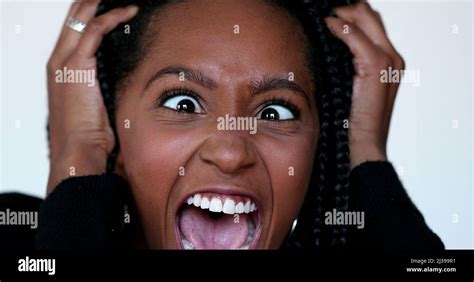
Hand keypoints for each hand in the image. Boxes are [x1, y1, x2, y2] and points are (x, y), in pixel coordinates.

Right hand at [46, 1, 138, 194]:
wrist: (79, 151)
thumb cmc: (90, 134)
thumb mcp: (97, 103)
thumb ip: (104, 85)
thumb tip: (126, 77)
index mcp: (62, 67)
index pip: (75, 27)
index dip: (92, 11)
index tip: (114, 5)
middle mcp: (59, 59)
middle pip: (75, 15)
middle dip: (95, 0)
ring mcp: (65, 60)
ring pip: (82, 15)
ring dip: (104, 2)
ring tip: (126, 0)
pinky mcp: (76, 64)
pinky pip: (95, 29)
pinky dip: (113, 16)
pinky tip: (130, 11)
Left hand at [325, 2, 404, 168]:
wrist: (364, 144)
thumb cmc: (354, 121)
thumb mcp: (351, 87)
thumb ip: (347, 65)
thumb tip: (329, 47)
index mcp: (389, 61)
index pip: (371, 23)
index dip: (350, 15)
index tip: (328, 16)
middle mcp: (392, 57)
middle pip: (370, 16)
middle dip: (346, 10)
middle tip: (323, 14)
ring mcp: (387, 60)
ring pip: (365, 20)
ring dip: (342, 15)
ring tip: (322, 19)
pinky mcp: (376, 67)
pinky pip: (356, 37)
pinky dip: (341, 27)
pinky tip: (327, 26)